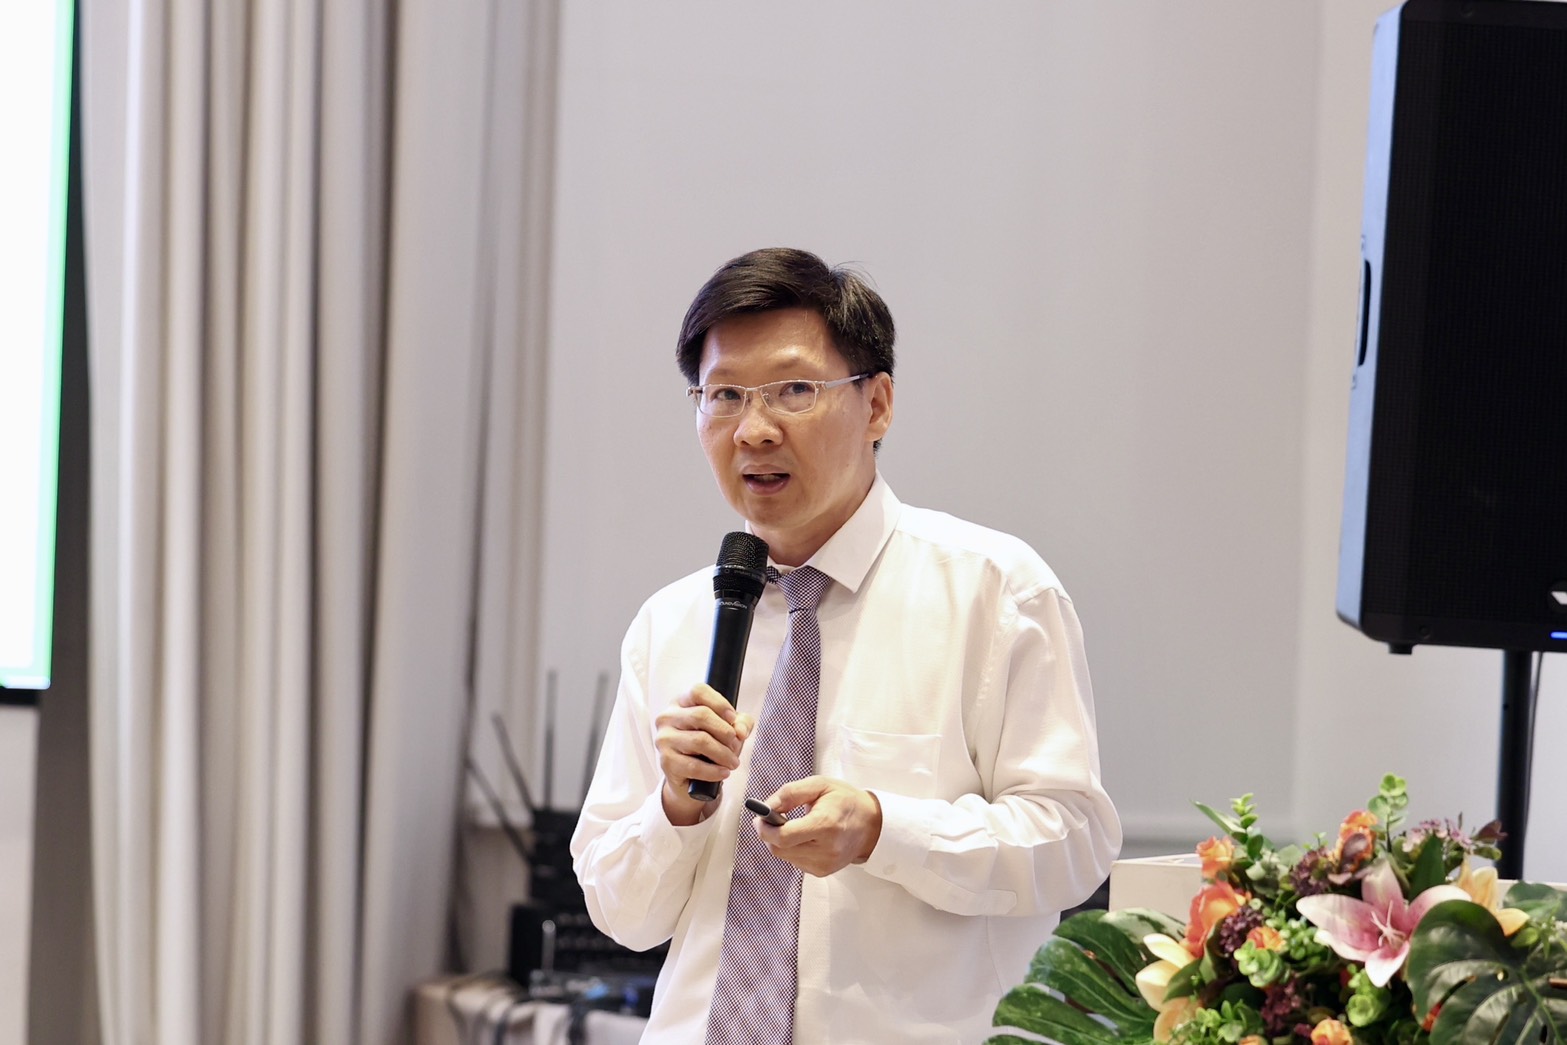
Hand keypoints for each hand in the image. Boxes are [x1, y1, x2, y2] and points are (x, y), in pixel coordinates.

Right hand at [654, 684, 753, 824]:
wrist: (688, 777)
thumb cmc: (708, 746)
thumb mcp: (727, 728)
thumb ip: (741, 723)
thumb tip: (741, 731)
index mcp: (680, 702)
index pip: (698, 691)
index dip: (719, 703)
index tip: (732, 718)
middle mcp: (667, 717)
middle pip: (701, 715)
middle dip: (725, 731)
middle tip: (736, 745)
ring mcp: (664, 739)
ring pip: (700, 740)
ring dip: (723, 753)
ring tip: (733, 762)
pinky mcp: (666, 762)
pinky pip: (694, 766)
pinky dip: (714, 771)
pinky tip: (723, 772)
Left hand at [753, 776, 882, 876]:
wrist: (871, 825)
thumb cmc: (845, 801)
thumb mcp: (820, 785)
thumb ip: (790, 793)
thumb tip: (766, 807)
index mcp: (825, 825)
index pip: (784, 837)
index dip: (765, 828)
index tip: (760, 817)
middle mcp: (826, 850)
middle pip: (779, 848)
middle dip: (769, 833)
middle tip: (772, 818)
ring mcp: (824, 864)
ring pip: (784, 856)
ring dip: (780, 841)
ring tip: (794, 825)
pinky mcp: (822, 872)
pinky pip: (795, 861)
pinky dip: (792, 849)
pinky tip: (805, 837)